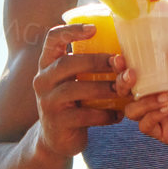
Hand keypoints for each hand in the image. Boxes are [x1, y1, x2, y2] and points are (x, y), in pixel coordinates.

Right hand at [32, 24, 121, 159]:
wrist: (56, 139)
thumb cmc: (73, 102)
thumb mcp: (73, 80)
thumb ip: (87, 66)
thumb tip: (123, 54)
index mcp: (47, 64)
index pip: (53, 39)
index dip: (72, 30)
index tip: (94, 29)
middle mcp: (42, 80)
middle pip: (67, 64)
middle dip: (97, 61)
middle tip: (120, 62)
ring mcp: (47, 103)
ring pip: (76, 89)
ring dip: (105, 88)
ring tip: (125, 89)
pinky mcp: (58, 123)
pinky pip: (85, 115)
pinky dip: (105, 114)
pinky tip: (118, 115)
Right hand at [118, 42, 167, 154]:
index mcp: (163, 78)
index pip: (136, 71)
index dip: (123, 66)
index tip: (121, 58)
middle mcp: (157, 95)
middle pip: (126, 92)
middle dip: (122, 83)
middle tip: (133, 75)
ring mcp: (160, 115)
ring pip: (132, 110)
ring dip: (143, 102)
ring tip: (166, 96)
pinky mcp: (166, 132)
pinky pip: (146, 126)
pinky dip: (151, 116)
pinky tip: (166, 109)